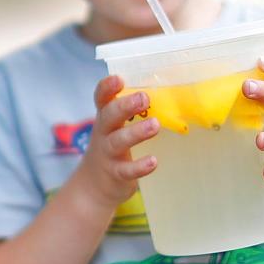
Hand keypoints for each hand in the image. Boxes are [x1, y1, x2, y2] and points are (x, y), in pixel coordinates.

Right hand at [78, 74, 158, 209]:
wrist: (93, 185)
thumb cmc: (112, 148)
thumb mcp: (115, 128)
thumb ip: (132, 112)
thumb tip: (170, 93)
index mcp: (105, 117)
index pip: (101, 98)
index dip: (107, 87)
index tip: (119, 79)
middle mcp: (103, 133)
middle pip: (109, 116)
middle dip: (125, 106)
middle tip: (144, 98)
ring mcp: (108, 153)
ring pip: (118, 141)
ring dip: (136, 133)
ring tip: (155, 125)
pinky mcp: (116, 173)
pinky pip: (126, 170)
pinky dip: (139, 166)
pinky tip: (153, 161)